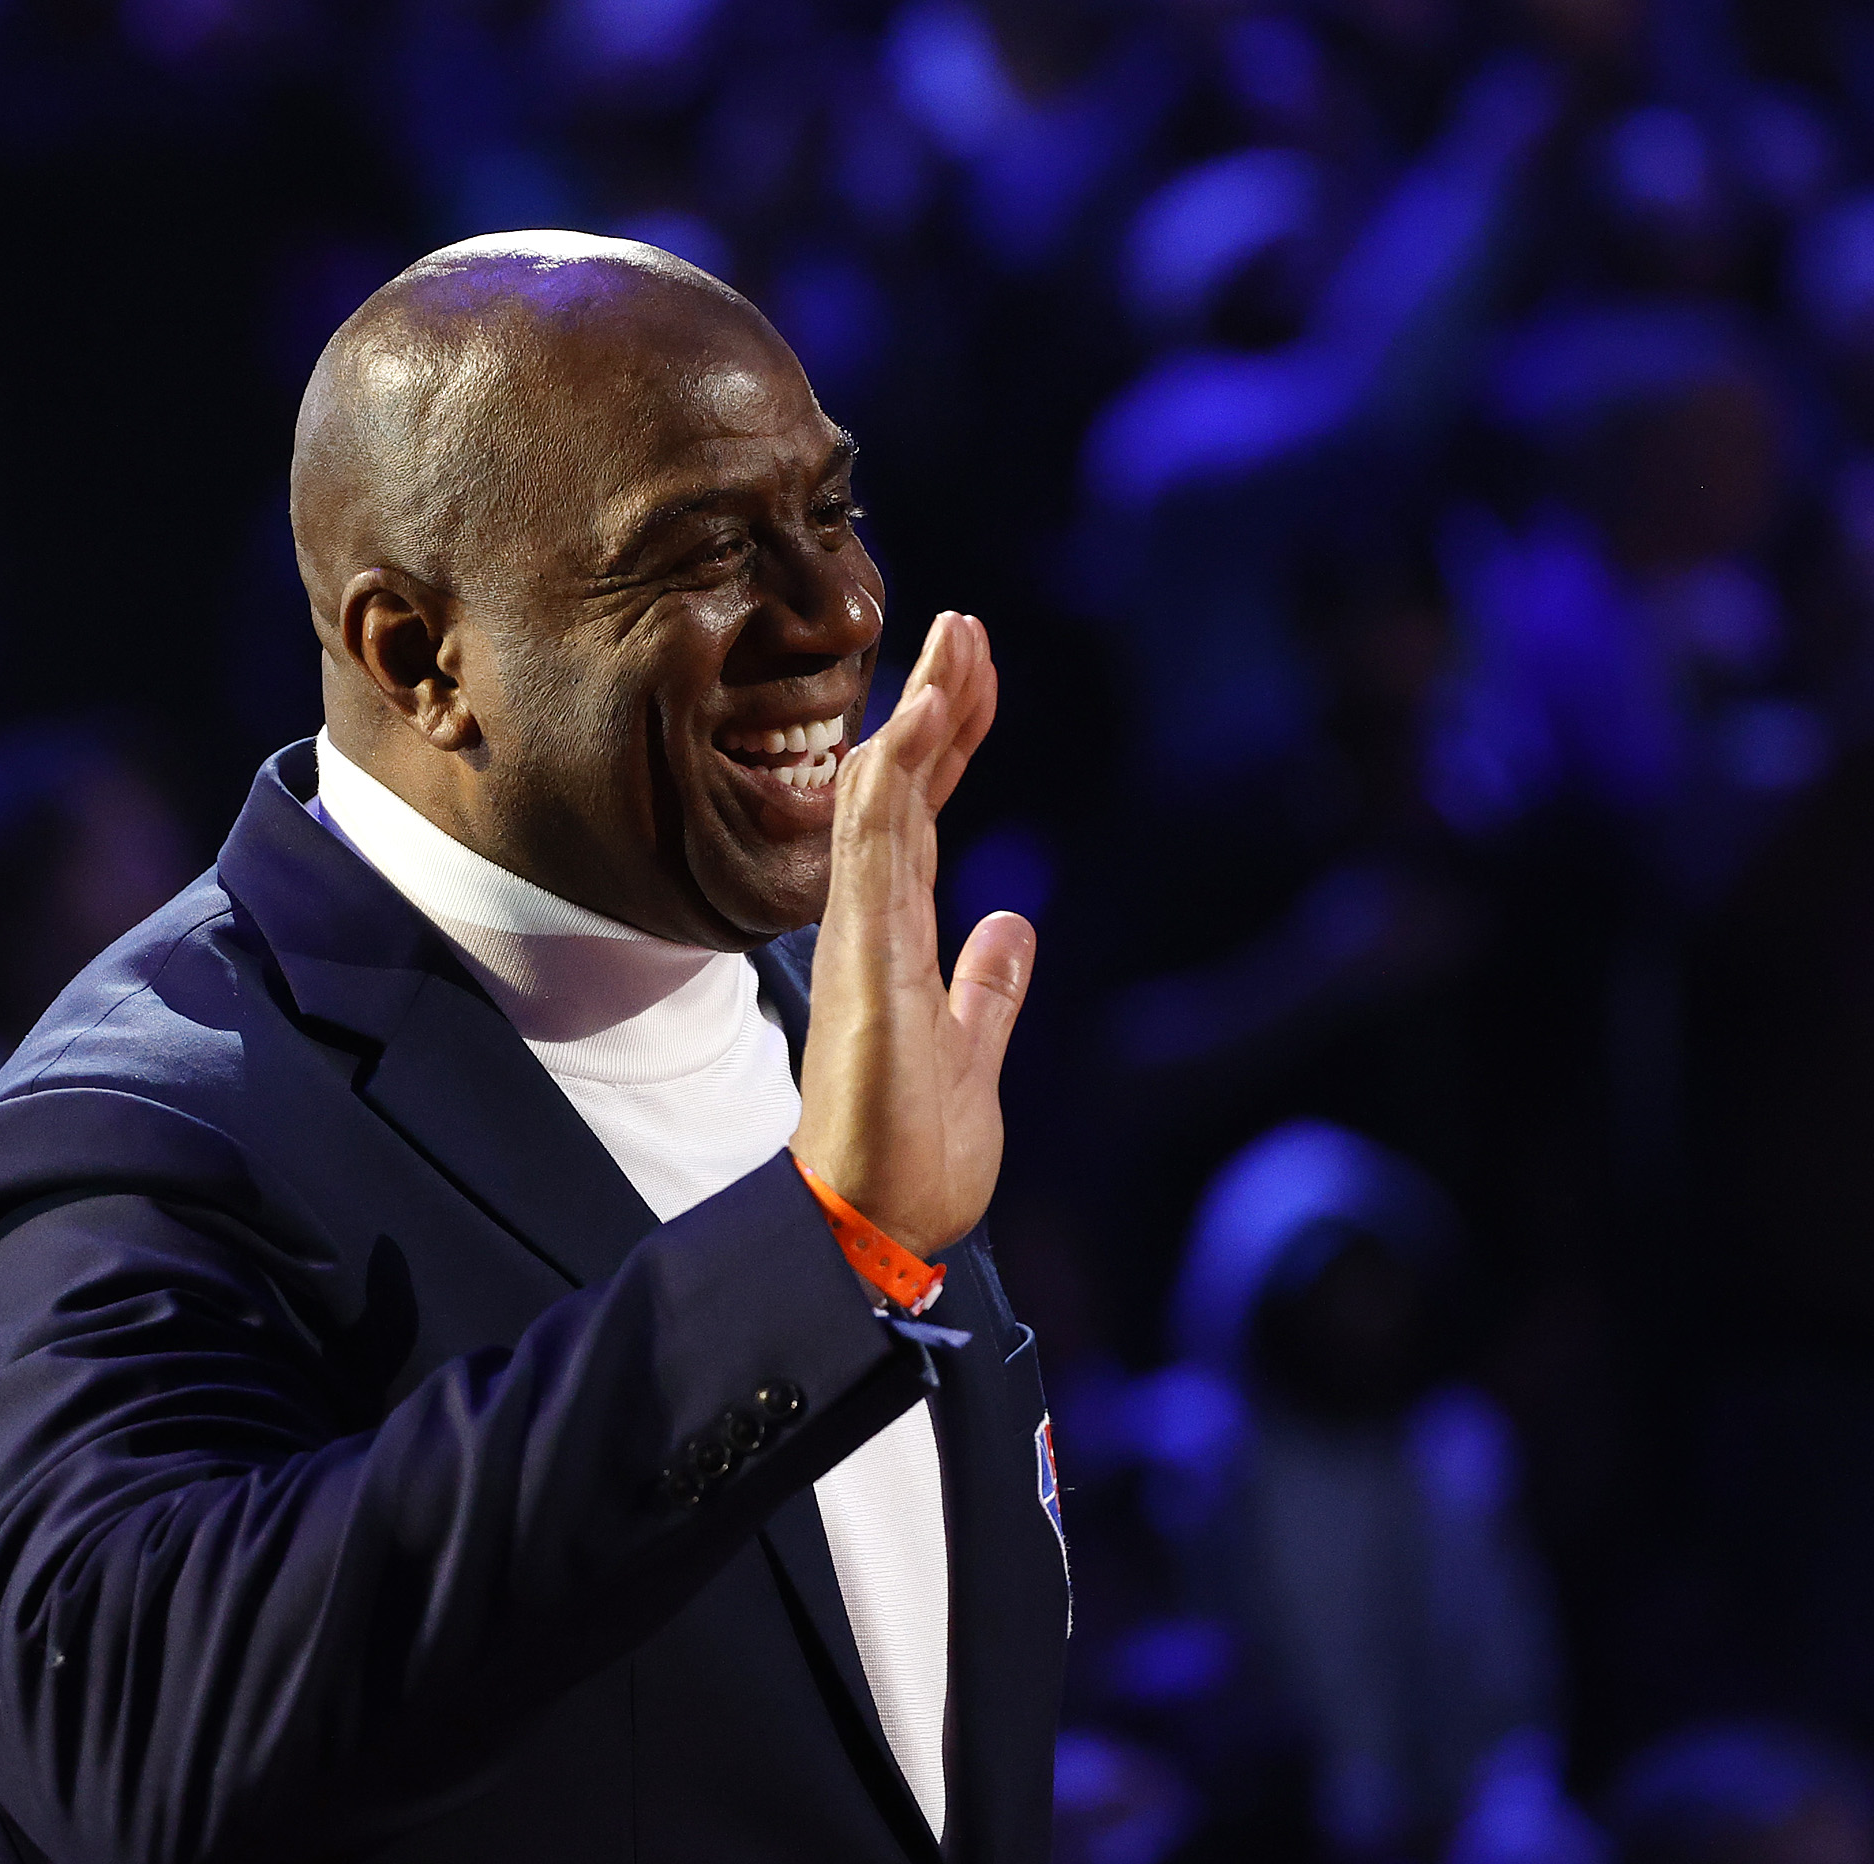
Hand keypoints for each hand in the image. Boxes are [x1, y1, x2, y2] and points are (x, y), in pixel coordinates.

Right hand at [791, 612, 1036, 1255]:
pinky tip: (915, 718)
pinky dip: (893, 775)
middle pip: (905, 791)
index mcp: (900, 943)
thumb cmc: (911, 1156)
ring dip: (919, 716)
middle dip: (938, 705)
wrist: (872, 1226)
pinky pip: (872, 844)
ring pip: (883, 797)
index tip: (974, 677)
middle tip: (965, 628)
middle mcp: (874, 926)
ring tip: (952, 642)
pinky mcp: (861, 955)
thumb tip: (1012, 927)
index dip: (951, 745)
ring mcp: (862, 935)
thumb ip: (988, 987)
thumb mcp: (974, 1053)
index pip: (927, 819)